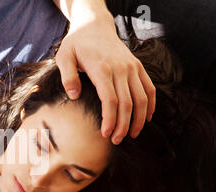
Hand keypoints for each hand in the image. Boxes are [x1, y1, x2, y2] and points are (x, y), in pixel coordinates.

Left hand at [55, 15, 155, 143]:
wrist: (94, 26)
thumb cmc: (76, 44)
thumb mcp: (64, 56)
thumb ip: (67, 76)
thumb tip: (74, 96)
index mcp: (102, 69)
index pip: (111, 100)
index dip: (110, 120)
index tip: (106, 134)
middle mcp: (121, 69)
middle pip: (127, 103)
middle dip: (123, 125)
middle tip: (117, 141)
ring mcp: (132, 67)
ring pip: (142, 98)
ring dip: (139, 119)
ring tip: (132, 135)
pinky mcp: (138, 66)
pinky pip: (149, 88)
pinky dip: (151, 104)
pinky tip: (146, 118)